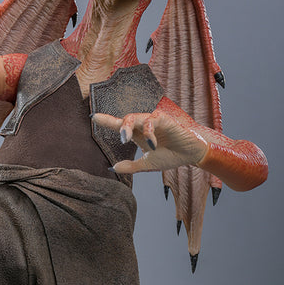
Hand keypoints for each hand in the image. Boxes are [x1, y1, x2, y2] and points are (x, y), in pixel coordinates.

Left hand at [93, 99, 208, 174]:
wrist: (190, 155)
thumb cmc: (170, 156)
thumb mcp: (147, 165)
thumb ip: (130, 166)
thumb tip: (112, 168)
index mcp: (138, 134)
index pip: (119, 125)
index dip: (106, 120)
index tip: (93, 117)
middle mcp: (143, 125)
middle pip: (125, 119)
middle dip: (115, 123)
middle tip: (115, 137)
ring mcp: (153, 121)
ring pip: (135, 117)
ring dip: (128, 127)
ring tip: (125, 139)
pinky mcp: (163, 119)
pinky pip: (151, 122)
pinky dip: (149, 133)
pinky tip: (153, 145)